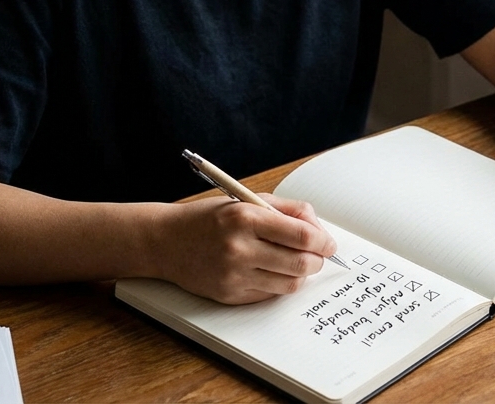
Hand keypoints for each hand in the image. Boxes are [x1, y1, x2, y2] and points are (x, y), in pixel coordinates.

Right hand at [151, 194, 338, 303]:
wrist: (166, 241)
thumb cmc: (208, 219)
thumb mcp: (246, 200)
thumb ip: (287, 210)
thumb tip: (318, 229)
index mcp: (245, 217)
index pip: (302, 236)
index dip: (323, 242)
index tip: (328, 243)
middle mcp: (239, 247)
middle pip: (301, 263)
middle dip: (317, 260)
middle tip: (318, 256)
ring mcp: (234, 274)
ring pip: (290, 283)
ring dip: (301, 274)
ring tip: (296, 263)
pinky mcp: (229, 294)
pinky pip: (270, 294)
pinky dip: (279, 283)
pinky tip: (272, 271)